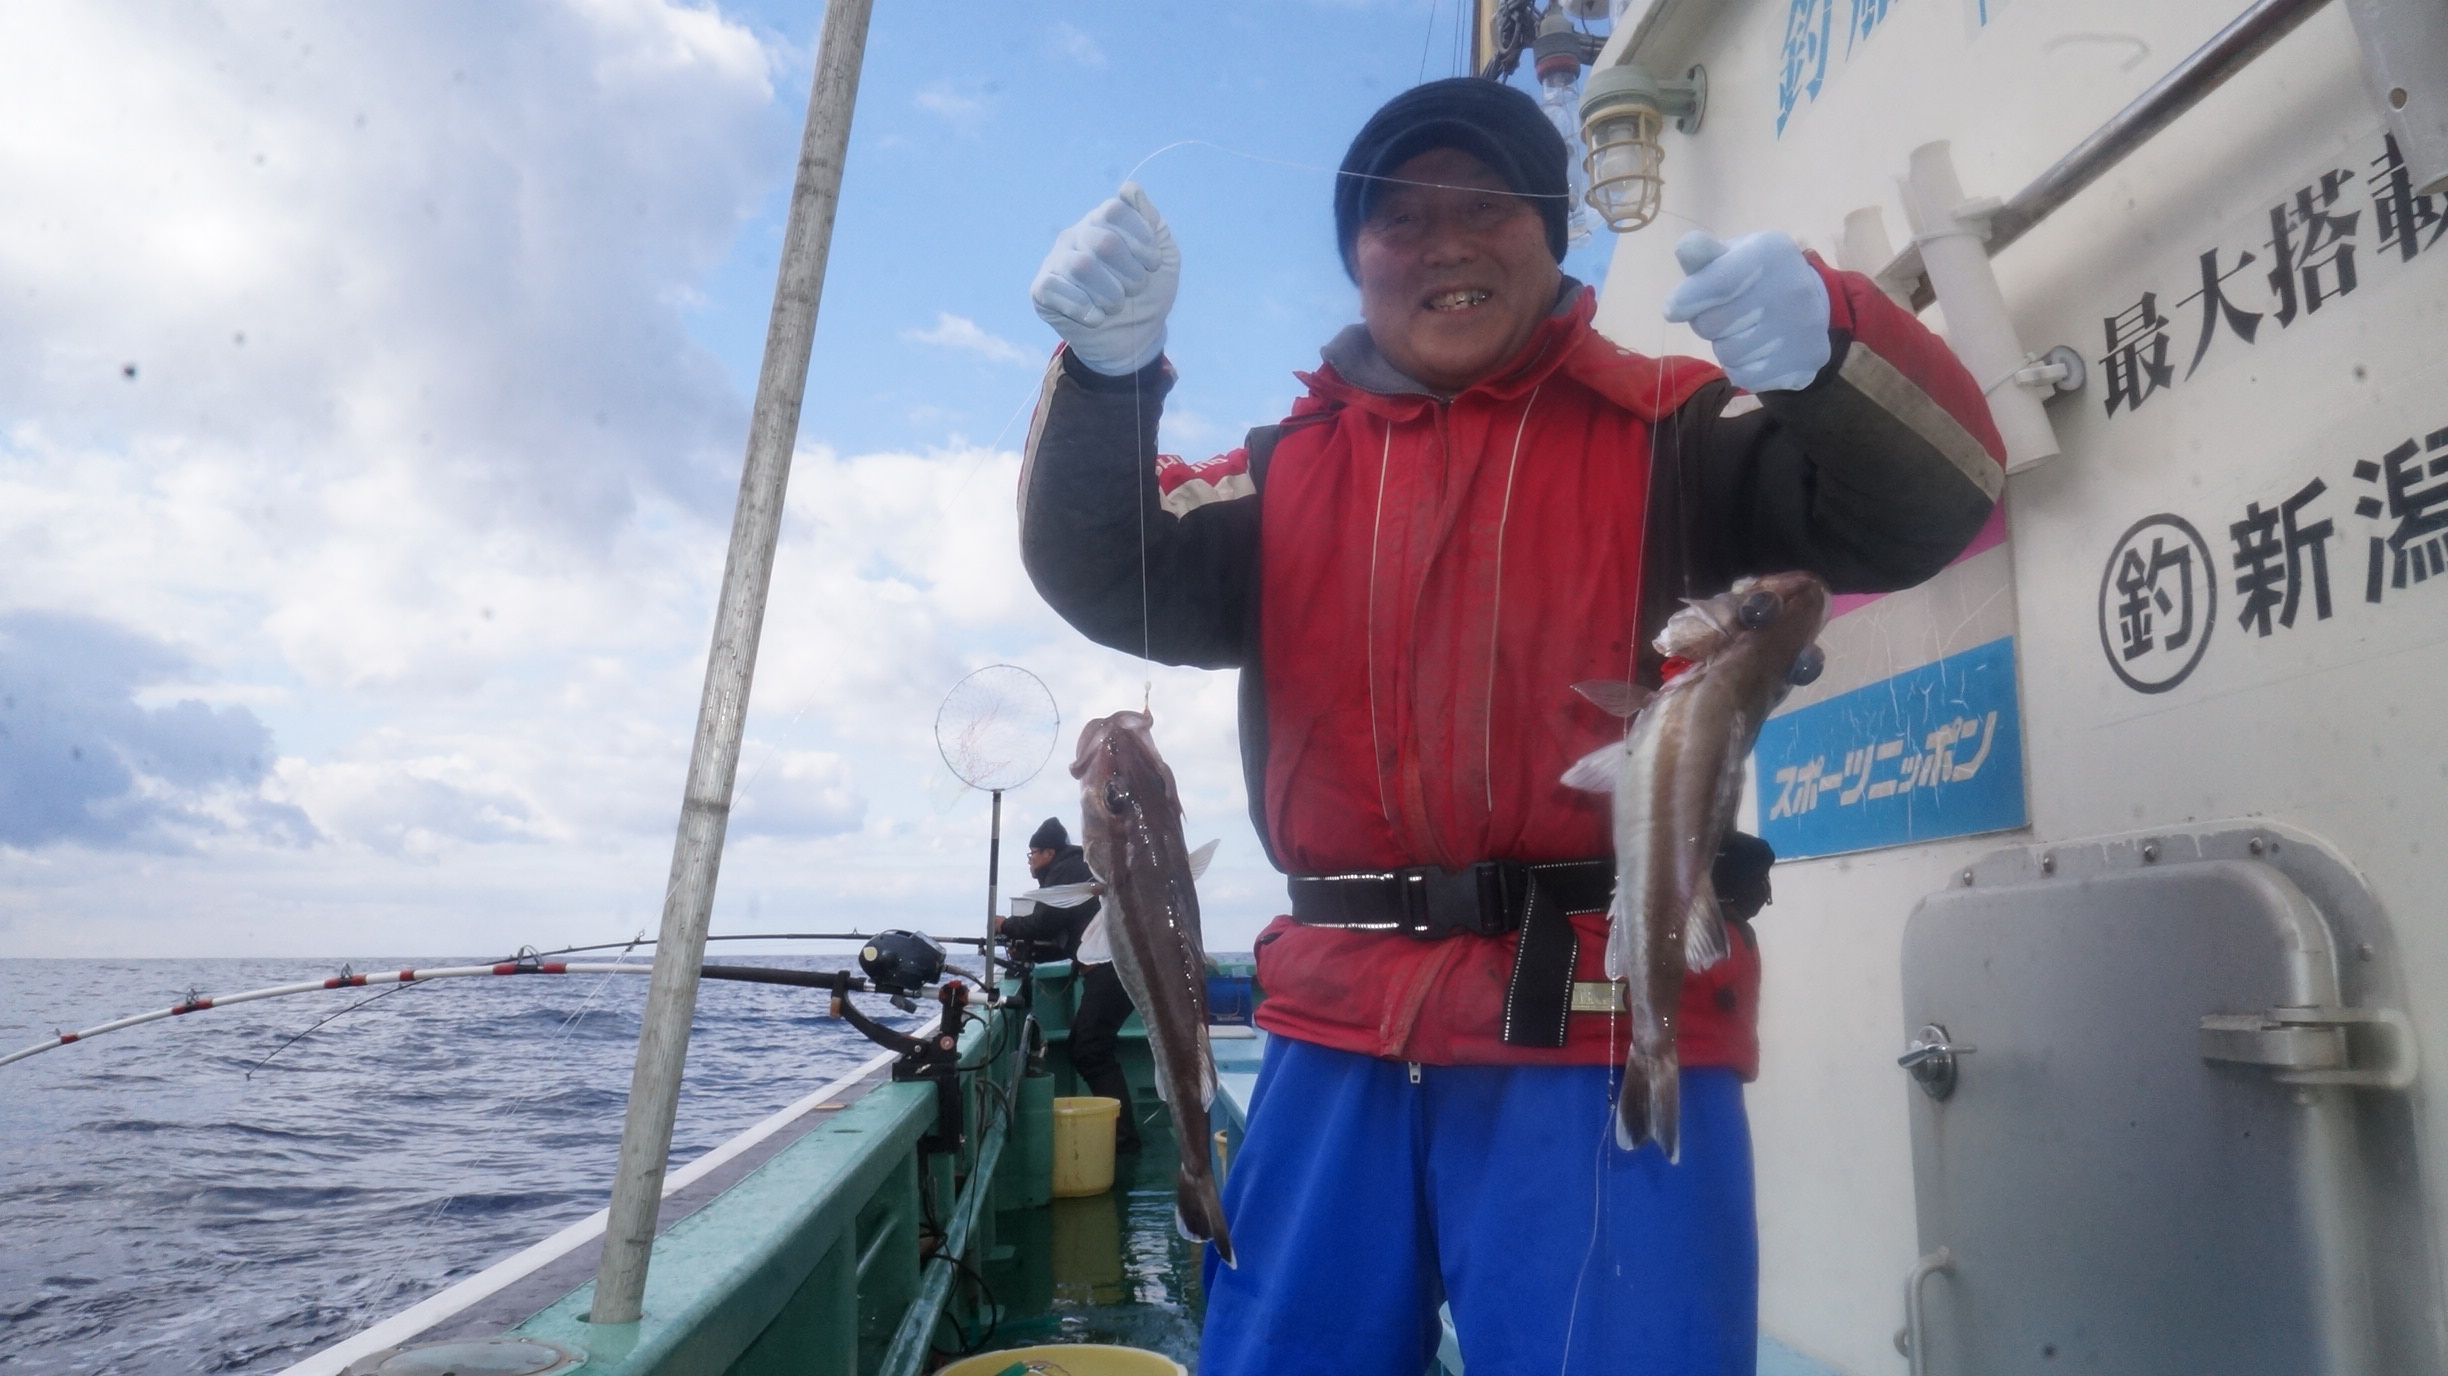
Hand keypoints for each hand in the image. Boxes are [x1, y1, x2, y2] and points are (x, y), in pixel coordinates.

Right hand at [1030, 182, 1179, 375]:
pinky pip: (1055, 289)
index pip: (1115, 211)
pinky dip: (1083, 308)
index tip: (1152, 265)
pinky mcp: (1041, 290)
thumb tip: (1128, 188)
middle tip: (1135, 290)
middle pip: (1103, 240)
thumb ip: (1151, 221)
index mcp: (1103, 222)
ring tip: (1115, 306)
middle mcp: (1076, 235)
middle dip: (1130, 273)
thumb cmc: (1147, 295)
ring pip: (1082, 266)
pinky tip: (1096, 318)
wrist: (1133, 340)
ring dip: (1110, 294)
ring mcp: (1056, 261)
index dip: (1140, 241)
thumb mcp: (1163, 258)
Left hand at [1662, 230, 1830, 392]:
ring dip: (1725, 346)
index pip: (1720, 283)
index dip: (1689, 299)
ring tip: (1743, 331)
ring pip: (1729, 354)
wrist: (1813, 301)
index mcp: (1771, 252)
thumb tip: (1686, 248)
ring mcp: (1804, 326)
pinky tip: (1755, 352)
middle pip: (1714, 324)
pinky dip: (1741, 369)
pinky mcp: (1808, 359)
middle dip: (1707, 323)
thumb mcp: (1732, 256)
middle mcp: (1794, 287)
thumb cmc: (1756, 277)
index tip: (1673, 310)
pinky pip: (1748, 377)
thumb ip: (1705, 255)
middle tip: (1722, 316)